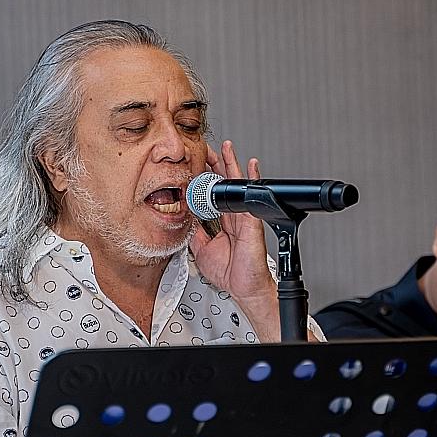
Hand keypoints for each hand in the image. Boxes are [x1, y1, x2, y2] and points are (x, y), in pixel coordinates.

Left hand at [189, 140, 278, 339]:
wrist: (243, 287)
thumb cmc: (229, 272)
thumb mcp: (201, 249)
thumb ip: (195, 232)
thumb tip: (185, 219)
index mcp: (223, 222)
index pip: (211, 195)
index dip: (204, 180)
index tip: (195, 166)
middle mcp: (234, 215)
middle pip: (223, 184)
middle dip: (216, 165)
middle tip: (207, 149)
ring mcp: (244, 216)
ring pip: (235, 185)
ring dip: (230, 165)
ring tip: (225, 148)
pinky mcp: (252, 220)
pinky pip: (251, 195)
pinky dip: (251, 179)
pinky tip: (250, 165)